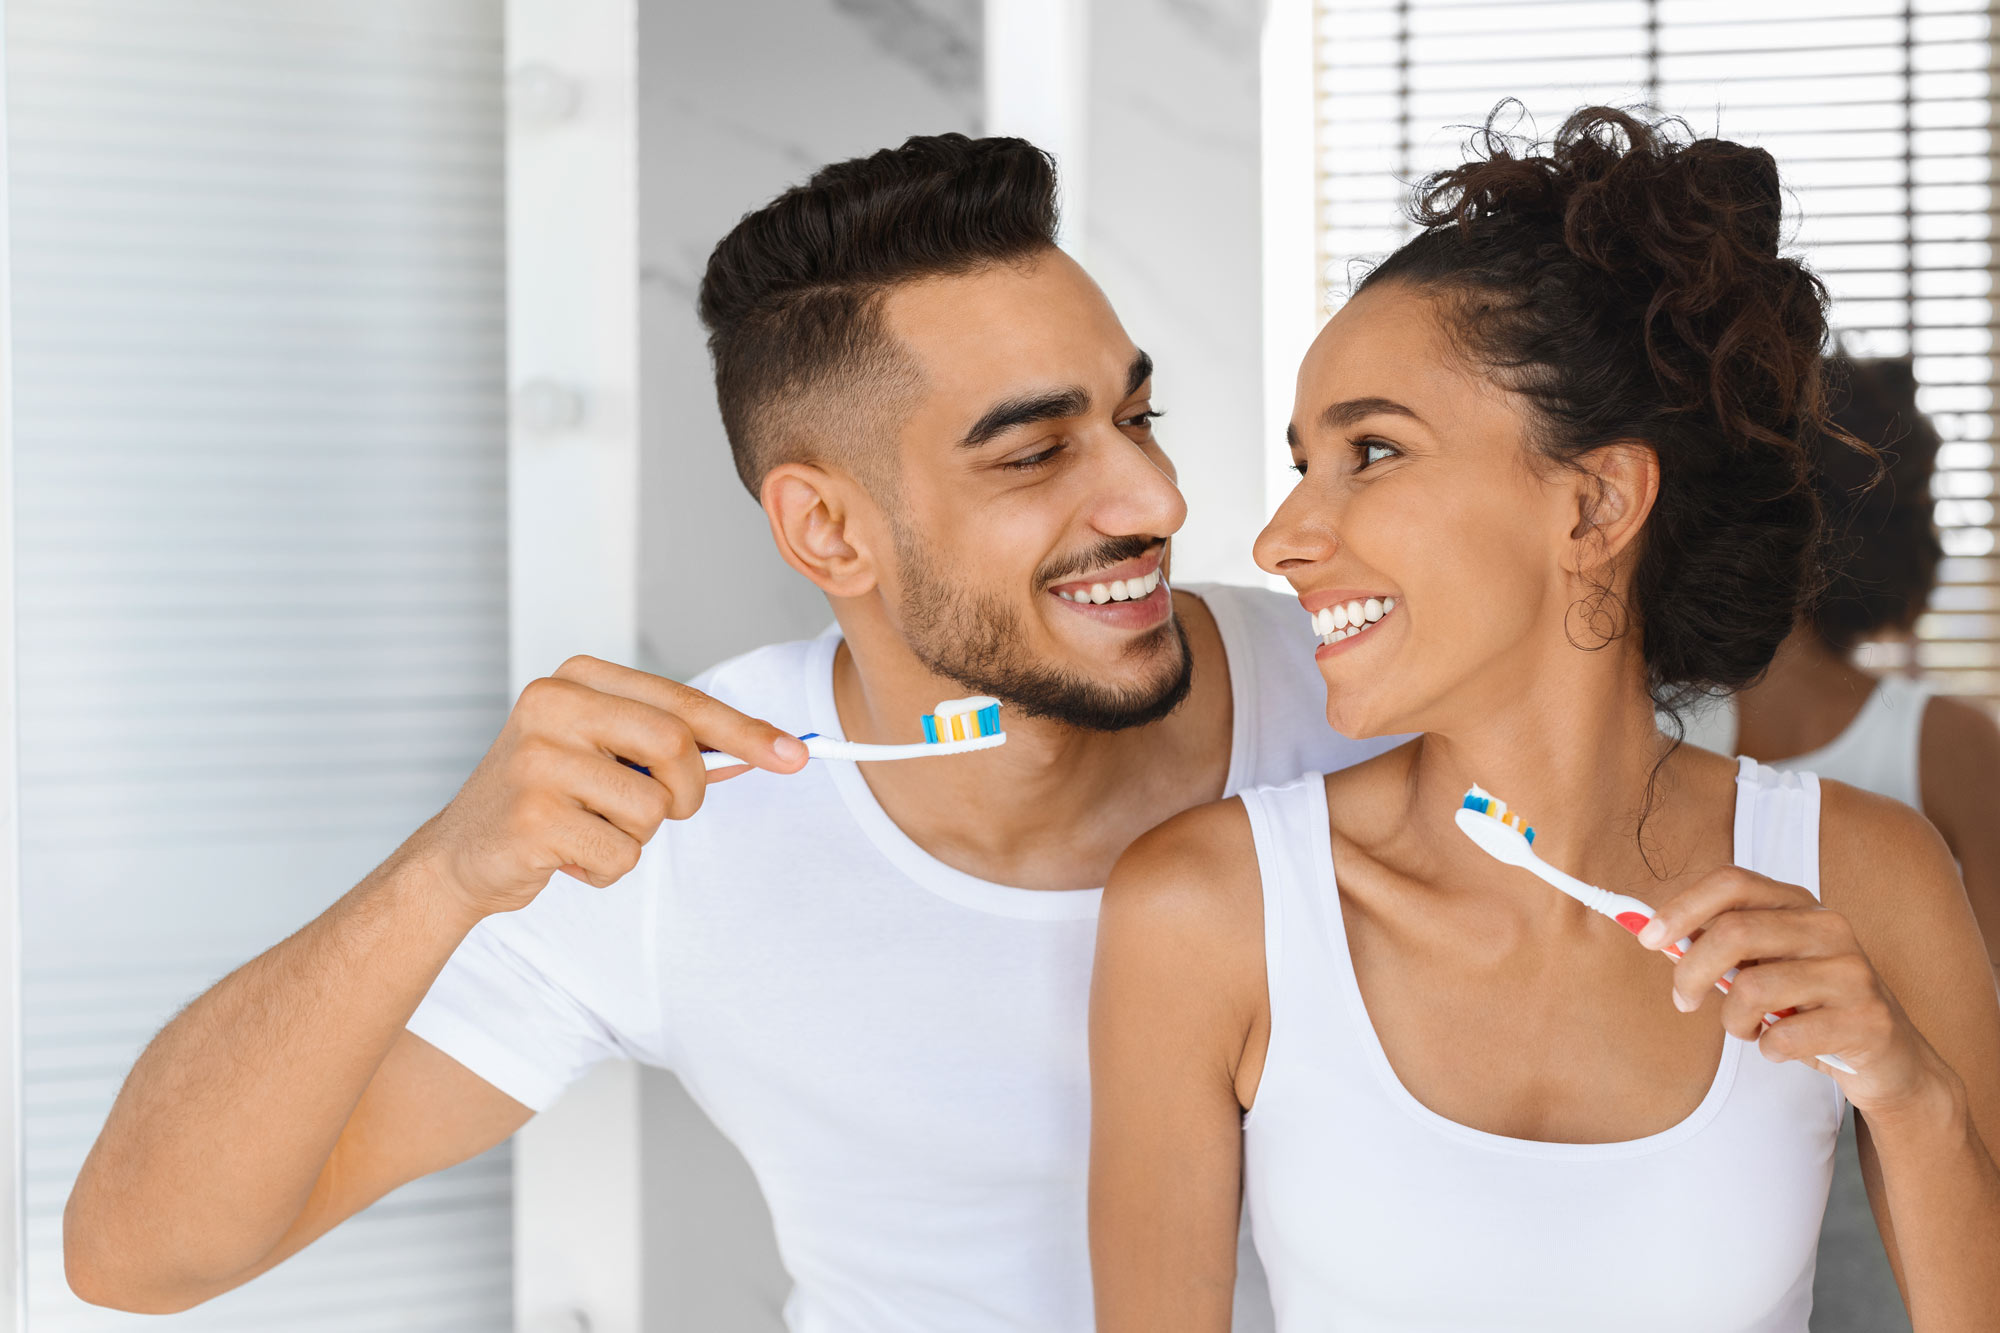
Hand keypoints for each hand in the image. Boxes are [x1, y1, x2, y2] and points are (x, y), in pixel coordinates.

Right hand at [412, 655, 808, 916]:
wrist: (462, 855)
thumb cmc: (553, 799)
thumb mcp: (609, 755)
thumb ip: (674, 748)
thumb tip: (763, 750)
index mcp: (578, 678)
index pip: (683, 702)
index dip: (745, 732)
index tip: (796, 756)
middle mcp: (552, 705)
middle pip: (677, 748)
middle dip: (688, 794)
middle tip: (663, 811)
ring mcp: (537, 760)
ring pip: (653, 809)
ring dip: (638, 837)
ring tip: (590, 829)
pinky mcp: (531, 817)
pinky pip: (621, 854)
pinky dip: (607, 868)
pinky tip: (566, 856)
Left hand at [1641, 866, 1956, 1115]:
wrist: (1890, 1059)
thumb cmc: (1811, 1007)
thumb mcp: (1766, 967)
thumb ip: (1720, 949)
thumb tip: (1654, 936)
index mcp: (1799, 905)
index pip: (1732, 883)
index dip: (1682, 907)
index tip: (1648, 938)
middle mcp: (1829, 928)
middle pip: (1734, 932)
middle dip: (1691, 971)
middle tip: (1682, 1001)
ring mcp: (1853, 972)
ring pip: (1754, 989)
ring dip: (1733, 1020)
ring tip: (1748, 1028)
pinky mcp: (1867, 1020)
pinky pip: (1785, 1038)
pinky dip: (1768, 1050)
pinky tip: (1782, 1048)